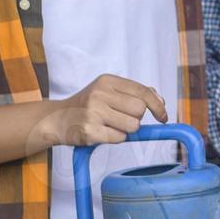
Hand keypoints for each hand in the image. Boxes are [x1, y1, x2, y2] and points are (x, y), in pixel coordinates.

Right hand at [38, 74, 167, 147]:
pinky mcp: (89, 131)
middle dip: (136, 117)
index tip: (163, 116)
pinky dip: (116, 138)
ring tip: (111, 125)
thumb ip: (134, 92)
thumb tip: (160, 100)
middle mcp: (99, 94)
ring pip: (133, 126)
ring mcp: (93, 113)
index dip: (158, 105)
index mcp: (107, 81)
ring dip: (127, 129)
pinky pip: (120, 138)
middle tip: (121, 118)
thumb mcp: (107, 90)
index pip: (143, 91)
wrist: (56, 119)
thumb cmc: (87, 105)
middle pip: (140, 110)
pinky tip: (102, 132)